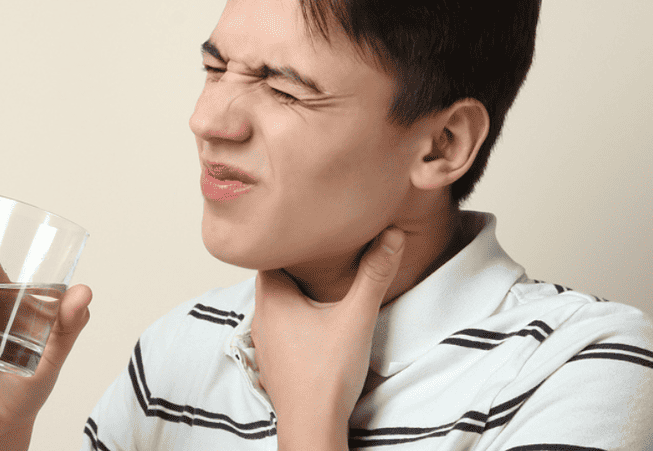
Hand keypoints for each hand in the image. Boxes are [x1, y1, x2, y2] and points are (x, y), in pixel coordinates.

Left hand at [252, 227, 404, 450]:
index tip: (308, 226)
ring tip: (322, 277)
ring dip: (296, 290)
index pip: (269, 251)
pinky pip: (281, 325)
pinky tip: (316, 317)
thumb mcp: (356, 317)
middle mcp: (260, 316)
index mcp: (270, 297)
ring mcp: (264, 340)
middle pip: (274, 275)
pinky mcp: (274, 359)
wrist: (312, 426)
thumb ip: (374, 275)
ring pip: (277, 302)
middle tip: (322, 246)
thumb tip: (392, 234)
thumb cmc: (326, 375)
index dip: (288, 237)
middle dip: (296, 262)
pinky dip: (296, 314)